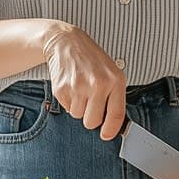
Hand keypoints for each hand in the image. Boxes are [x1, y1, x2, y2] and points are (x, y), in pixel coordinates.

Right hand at [41, 22, 126, 138]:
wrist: (67, 43)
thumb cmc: (92, 59)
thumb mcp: (112, 72)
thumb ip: (115, 96)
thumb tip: (114, 124)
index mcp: (115, 81)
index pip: (116, 115)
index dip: (111, 130)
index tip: (106, 135)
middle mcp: (98, 84)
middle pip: (93, 122)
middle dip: (91, 118)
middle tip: (90, 103)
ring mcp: (79, 87)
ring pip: (78, 116)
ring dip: (79, 107)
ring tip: (81, 89)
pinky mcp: (61, 89)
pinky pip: (66, 108)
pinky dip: (69, 101)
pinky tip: (71, 85)